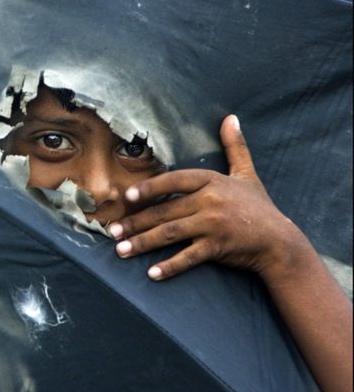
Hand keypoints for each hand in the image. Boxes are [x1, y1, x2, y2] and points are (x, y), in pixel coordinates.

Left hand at [107, 115, 308, 281]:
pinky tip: (151, 273)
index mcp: (212, 181)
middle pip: (165, 211)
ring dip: (142, 243)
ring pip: (170, 234)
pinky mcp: (217, 248)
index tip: (127, 196)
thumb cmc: (258, 207)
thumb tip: (231, 118)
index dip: (150, 187)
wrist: (279, 242)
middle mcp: (210, 201)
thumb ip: (235, 147)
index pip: (174, 181)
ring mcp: (213, 225)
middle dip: (135, 222)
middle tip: (113, 231)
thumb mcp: (247, 174)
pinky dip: (169, 266)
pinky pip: (188, 258)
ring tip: (120, 250)